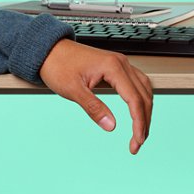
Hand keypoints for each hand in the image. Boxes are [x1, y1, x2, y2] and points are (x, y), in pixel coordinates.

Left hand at [38, 38, 153, 154]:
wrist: (48, 50)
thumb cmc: (57, 65)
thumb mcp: (72, 90)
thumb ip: (93, 108)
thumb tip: (111, 126)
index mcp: (113, 66)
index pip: (135, 100)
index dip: (138, 123)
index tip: (137, 142)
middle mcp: (121, 62)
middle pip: (144, 96)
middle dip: (144, 122)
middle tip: (137, 143)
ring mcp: (120, 63)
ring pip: (144, 90)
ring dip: (145, 111)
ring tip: (140, 132)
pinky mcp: (116, 66)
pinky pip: (137, 84)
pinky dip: (140, 100)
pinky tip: (137, 112)